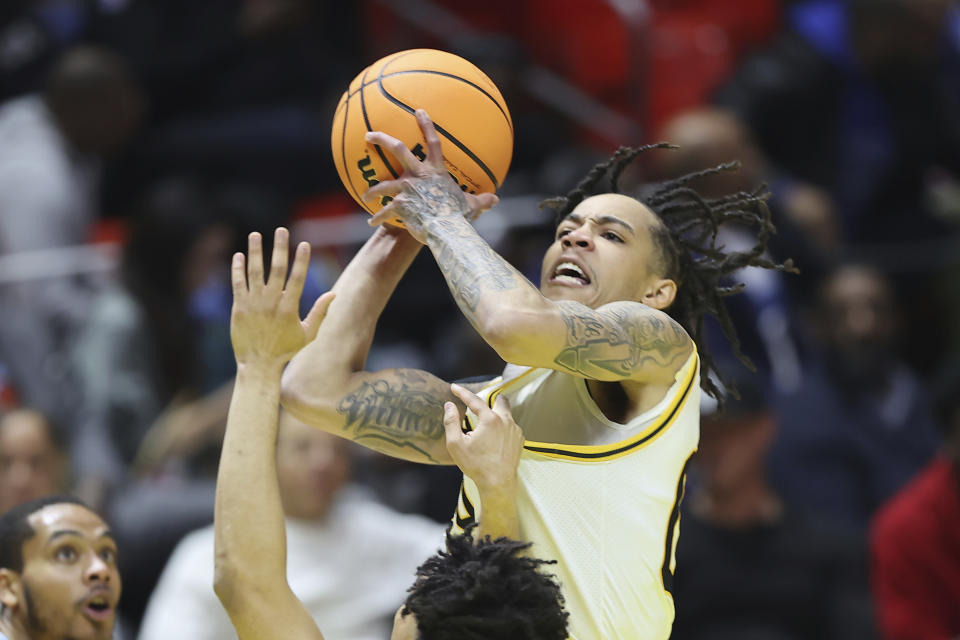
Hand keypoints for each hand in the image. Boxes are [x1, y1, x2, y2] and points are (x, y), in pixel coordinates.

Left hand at [231, 228, 333, 368]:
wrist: (258, 365)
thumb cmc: (285, 351)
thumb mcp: (308, 334)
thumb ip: (320, 312)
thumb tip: (334, 294)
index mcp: (290, 307)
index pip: (298, 277)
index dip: (301, 259)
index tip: (303, 243)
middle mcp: (272, 302)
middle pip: (277, 268)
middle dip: (280, 247)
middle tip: (281, 230)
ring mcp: (254, 303)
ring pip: (254, 271)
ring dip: (255, 251)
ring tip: (255, 234)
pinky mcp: (239, 307)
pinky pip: (238, 283)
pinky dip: (237, 269)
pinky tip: (238, 255)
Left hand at [362, 109, 497, 240]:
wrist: (446, 230)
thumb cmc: (459, 216)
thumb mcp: (472, 206)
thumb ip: (481, 201)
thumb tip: (495, 200)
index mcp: (436, 171)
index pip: (433, 142)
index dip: (426, 125)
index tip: (418, 111)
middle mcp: (418, 175)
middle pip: (397, 148)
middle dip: (381, 139)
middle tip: (369, 135)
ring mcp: (407, 189)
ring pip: (383, 184)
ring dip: (373, 190)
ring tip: (366, 196)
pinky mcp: (399, 205)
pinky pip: (385, 212)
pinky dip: (378, 218)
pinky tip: (371, 223)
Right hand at [442, 383, 523, 490]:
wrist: (498, 483)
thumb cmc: (476, 465)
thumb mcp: (456, 444)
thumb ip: (451, 422)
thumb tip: (449, 405)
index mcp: (490, 420)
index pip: (474, 400)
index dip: (462, 392)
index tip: (454, 387)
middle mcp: (505, 421)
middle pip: (500, 400)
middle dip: (490, 399)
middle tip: (479, 406)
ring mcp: (515, 430)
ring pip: (506, 414)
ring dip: (496, 416)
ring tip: (485, 429)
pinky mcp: (520, 439)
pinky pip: (510, 427)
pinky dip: (502, 428)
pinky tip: (494, 440)